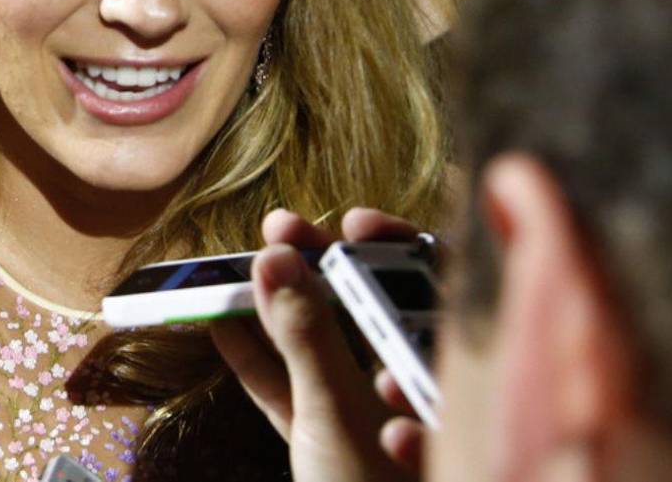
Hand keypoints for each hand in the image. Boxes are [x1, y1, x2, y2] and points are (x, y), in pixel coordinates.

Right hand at [210, 208, 424, 481]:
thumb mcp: (337, 416)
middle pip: (372, 306)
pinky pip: (294, 392)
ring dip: (285, 309)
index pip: (436, 284)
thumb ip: (307, 337)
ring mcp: (369, 422)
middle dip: (324, 267)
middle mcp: (418, 392)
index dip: (395, 243)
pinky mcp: (329, 450)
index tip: (347, 222)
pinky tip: (223, 329)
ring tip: (248, 268)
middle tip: (281, 232)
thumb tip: (276, 260)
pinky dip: (261, 362)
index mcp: (448, 375)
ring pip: (328, 346)